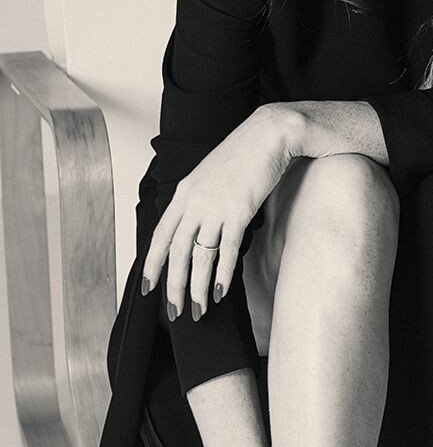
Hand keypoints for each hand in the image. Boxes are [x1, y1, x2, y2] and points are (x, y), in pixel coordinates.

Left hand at [142, 105, 298, 319]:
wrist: (268, 135)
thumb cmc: (244, 155)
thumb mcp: (211, 176)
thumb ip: (200, 199)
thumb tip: (198, 224)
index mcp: (183, 193)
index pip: (161, 236)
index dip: (152, 264)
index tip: (149, 287)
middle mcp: (193, 202)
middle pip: (177, 253)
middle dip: (174, 286)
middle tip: (174, 311)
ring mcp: (214, 207)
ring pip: (199, 256)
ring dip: (198, 287)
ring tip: (198, 310)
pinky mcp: (238, 211)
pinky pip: (226, 250)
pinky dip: (222, 274)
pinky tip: (219, 291)